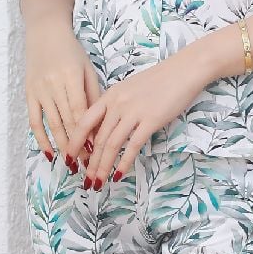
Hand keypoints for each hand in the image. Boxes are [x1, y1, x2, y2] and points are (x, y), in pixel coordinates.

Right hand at [24, 14, 102, 163]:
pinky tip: (50, 153)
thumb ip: (94, 96)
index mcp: (72, 77)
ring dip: (62, 146)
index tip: (97, 151)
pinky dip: (42, 139)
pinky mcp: (29, 94)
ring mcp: (39, 90)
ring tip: (72, 163)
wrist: (44, 33)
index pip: (81, 112)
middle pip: (67, 122)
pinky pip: (35, 121)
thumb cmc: (71, 51)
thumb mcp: (88, 69)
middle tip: (88, 164)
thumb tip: (100, 125)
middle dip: (78, 145)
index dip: (88, 134)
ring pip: (52, 124)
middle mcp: (54, 85)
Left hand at [77, 50, 209, 186]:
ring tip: (99, 182)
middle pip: (97, 138)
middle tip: (85, 181)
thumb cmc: (157, 81)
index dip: (74, 143)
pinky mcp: (151, 120)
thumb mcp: (127, 90)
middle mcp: (117, 104)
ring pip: (111, 145)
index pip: (84, 122)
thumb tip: (103, 131)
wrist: (183, 71)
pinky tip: (119, 175)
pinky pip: (132, 145)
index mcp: (108, 96)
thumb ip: (114, 108)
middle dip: (89, 163)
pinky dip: (124, 162)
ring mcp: (133, 112)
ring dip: (103, 167)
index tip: (70, 159)